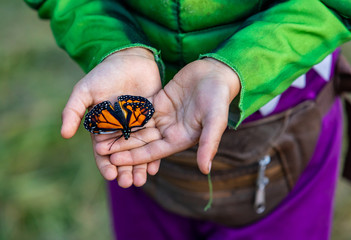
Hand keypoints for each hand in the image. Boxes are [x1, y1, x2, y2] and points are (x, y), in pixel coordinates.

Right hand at [61, 47, 161, 186]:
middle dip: (125, 171)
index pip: (103, 152)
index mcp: (103, 128)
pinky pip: (154, 140)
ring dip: (140, 167)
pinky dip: (155, 153)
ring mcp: (137, 128)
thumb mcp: (85, 90)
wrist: (130, 59)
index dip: (106, 165)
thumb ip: (73, 111)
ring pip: (139, 152)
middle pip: (123, 156)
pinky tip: (157, 166)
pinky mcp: (153, 121)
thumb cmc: (104, 74)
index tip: (111, 176)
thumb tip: (64, 134)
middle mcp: (120, 132)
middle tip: (129, 183)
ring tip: (143, 180)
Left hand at [106, 58, 239, 174]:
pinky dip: (126, 114)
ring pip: (138, 127)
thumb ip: (209, 144)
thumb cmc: (219, 97)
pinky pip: (140, 111)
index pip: (153, 151)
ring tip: (100, 135)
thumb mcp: (216, 120)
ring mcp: (164, 117)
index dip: (134, 156)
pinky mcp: (160, 103)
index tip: (115, 160)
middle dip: (122, 146)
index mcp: (181, 138)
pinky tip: (110, 115)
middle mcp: (170, 130)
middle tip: (99, 150)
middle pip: (142, 141)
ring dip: (120, 132)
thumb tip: (205, 170)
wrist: (216, 72)